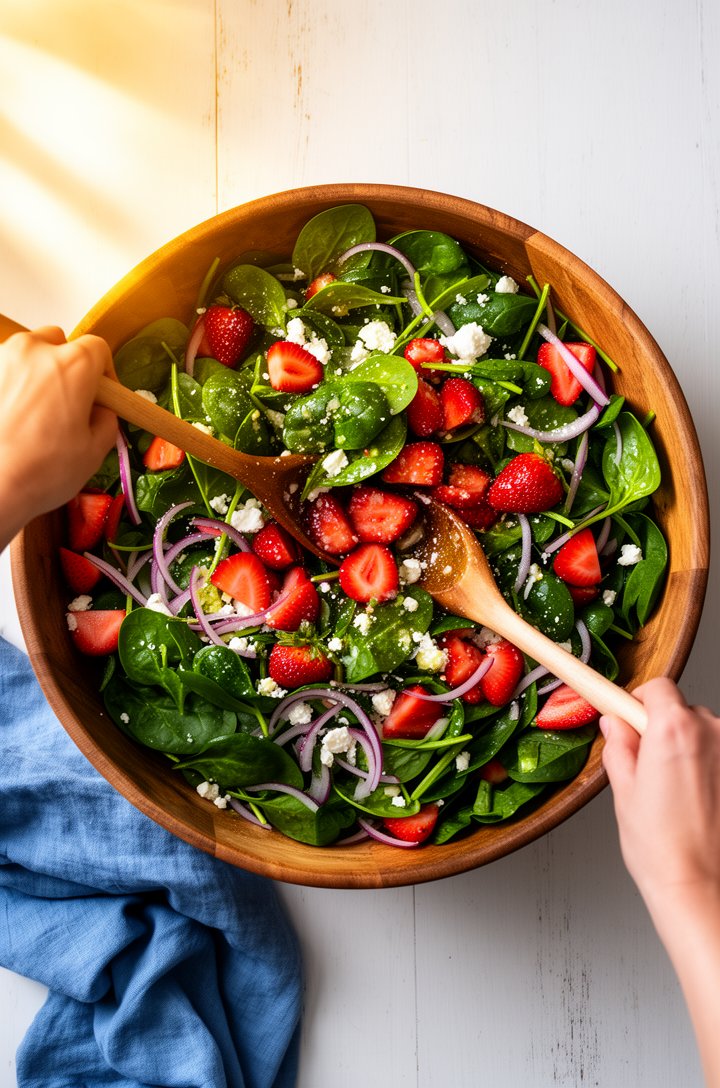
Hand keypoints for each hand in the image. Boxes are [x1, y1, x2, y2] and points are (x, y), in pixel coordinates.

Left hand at [0, 327, 116, 547]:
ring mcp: (0, 360)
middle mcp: (33, 350)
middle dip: (66, 367)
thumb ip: (105, 420)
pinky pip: (2, 373)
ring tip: (34, 414)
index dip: (104, 373)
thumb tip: (99, 411)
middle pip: (58, 342)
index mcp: (73, 364)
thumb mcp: (94, 452)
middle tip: (67, 403)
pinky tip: (10, 420)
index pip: (98, 349)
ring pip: (25, 356)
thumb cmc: (42, 472)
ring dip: (34, 376)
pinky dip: (8, 388)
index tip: (102, 396)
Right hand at [603, 682, 719, 1086]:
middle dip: (658, 728)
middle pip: (678, 710)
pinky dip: (702, 767)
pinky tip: (689, 799)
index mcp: (672, 730)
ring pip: (699, 734)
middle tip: (640, 762)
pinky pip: (714, 755)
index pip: (655, 688)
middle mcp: (709, 733)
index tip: (618, 707)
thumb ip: (619, 748)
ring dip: (683, 749)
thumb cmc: (662, 848)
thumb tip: (615, 727)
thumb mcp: (623, 791)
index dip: (635, 700)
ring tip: (667, 790)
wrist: (699, 887)